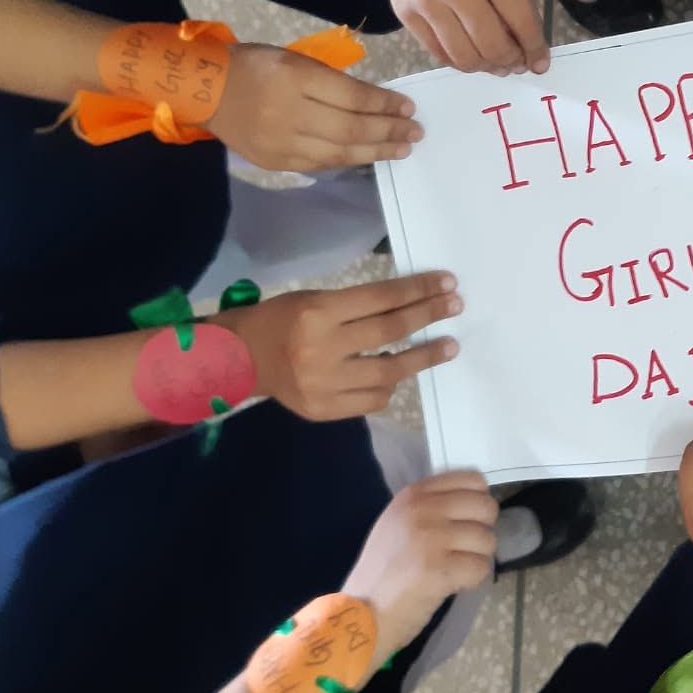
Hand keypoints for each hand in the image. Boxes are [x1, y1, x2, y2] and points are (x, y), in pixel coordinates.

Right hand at [208, 43, 420, 171]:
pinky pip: (322, 165)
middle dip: (389, 131)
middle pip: (351, 128)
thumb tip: (375, 103)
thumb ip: (332, 82)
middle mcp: (289, 112)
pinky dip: (349, 160)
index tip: (408, 107)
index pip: (352, 96)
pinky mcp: (277, 162)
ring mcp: (282, 142)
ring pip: (340, 152)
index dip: (384, 104)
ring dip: (377, 151)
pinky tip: (369, 156)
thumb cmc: (256, 67)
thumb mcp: (295, 59)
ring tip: (402, 149)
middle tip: (415, 132)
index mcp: (295, 77)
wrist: (205, 91)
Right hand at [216, 273, 461, 419]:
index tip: (446, 283)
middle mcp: (322, 348)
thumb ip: (358, 306)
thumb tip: (410, 305)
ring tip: (447, 346)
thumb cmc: (279, 320)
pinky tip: (401, 373)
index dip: (418, 290)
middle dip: (428, 316)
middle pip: (390, 331)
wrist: (236, 361)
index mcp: (318, 312)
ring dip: (423, 357)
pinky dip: (390, 385)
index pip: (381, 299)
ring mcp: (324, 384)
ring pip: (389, 372)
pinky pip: (372, 399)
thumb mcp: (314, 299)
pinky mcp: (323, 410)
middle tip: (455, 307)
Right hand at [342, 470, 498, 657]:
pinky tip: (452, 586)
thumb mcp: (398, 523)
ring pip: (487, 539)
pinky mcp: (440, 568)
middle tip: (462, 551)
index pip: (474, 480)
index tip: (466, 523)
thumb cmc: (382, 573)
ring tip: (452, 571)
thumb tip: (475, 502)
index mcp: (413, 495)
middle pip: (486, 507)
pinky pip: (481, 568)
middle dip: (482, 532)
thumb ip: (431, 507)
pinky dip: (472, 581)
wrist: (361, 614)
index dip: (478, 504)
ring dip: (477, 559)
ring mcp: (431, 537)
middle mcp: (422, 509)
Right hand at [369, 0, 547, 74]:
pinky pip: (438, 52)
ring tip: (495, 64)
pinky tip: (469, 56)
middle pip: (492, 46)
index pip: (519, 19)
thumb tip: (519, 39)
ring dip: (486, 67)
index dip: (534, 47)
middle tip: (517, 63)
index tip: (540, 62)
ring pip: (464, 57)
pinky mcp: (405, 14)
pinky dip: (459, 60)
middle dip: (512, 61)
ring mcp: (426, 4)